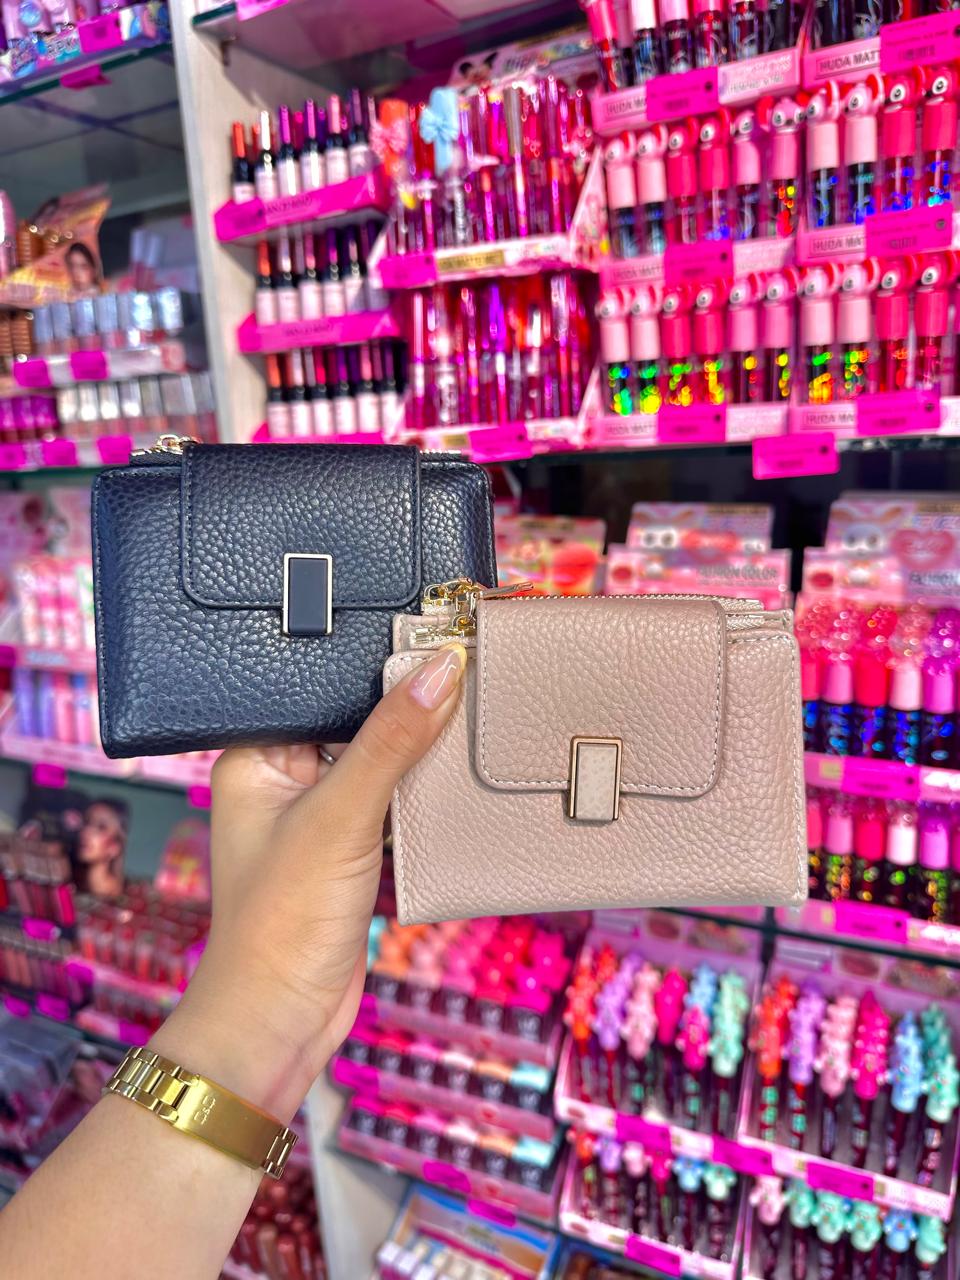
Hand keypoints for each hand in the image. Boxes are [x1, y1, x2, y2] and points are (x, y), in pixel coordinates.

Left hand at [156, 642, 466, 1118]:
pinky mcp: (348, 848)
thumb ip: (390, 742)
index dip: (376, 663)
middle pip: (355, 720)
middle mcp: (283, 778)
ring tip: (471, 714)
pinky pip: (392, 800)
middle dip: (406, 704)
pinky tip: (457, 777)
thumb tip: (439, 670)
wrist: (282, 1018)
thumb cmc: (280, 923)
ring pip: (379, 760)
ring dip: (419, 750)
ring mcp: (317, 814)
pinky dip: (422, 792)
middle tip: (465, 672)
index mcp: (256, 756)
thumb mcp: (340, 818)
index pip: (322, 686)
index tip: (435, 636)